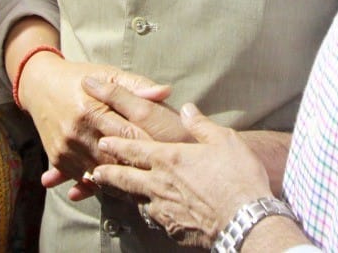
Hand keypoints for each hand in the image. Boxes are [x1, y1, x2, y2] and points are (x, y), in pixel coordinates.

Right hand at [17, 53, 169, 186]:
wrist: (40, 85)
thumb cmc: (80, 78)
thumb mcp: (109, 73)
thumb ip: (137, 86)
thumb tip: (165, 92)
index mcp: (93, 108)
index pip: (128, 134)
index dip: (150, 146)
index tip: (170, 155)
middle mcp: (77, 131)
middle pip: (114, 158)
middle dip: (137, 168)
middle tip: (162, 177)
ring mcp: (66, 147)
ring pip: (99, 172)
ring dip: (120, 180)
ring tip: (143, 186)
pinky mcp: (57, 158)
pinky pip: (82, 177)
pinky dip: (100, 184)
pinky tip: (118, 186)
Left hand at [91, 103, 272, 247]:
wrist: (245, 220)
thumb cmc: (238, 176)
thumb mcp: (224, 140)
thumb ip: (201, 124)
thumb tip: (187, 108)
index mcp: (169, 158)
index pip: (133, 148)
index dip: (115, 143)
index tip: (101, 140)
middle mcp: (159, 183)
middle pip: (122, 176)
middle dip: (105, 171)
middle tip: (92, 170)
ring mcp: (162, 208)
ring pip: (132, 198)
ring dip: (118, 192)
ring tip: (106, 190)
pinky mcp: (170, 227)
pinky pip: (150, 217)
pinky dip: (142, 211)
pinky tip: (143, 212)